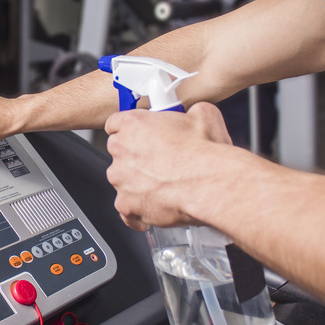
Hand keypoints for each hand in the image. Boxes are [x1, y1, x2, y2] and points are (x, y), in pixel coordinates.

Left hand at [104, 102, 233, 230]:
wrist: (209, 184)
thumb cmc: (204, 152)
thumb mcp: (204, 115)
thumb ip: (189, 113)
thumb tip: (194, 116)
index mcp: (133, 124)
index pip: (115, 124)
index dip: (130, 131)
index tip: (138, 136)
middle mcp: (121, 151)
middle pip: (119, 153)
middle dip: (135, 158)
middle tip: (159, 162)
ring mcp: (121, 180)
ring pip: (122, 181)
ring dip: (137, 183)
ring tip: (164, 186)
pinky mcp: (126, 205)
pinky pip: (126, 210)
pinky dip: (139, 210)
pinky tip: (156, 206)